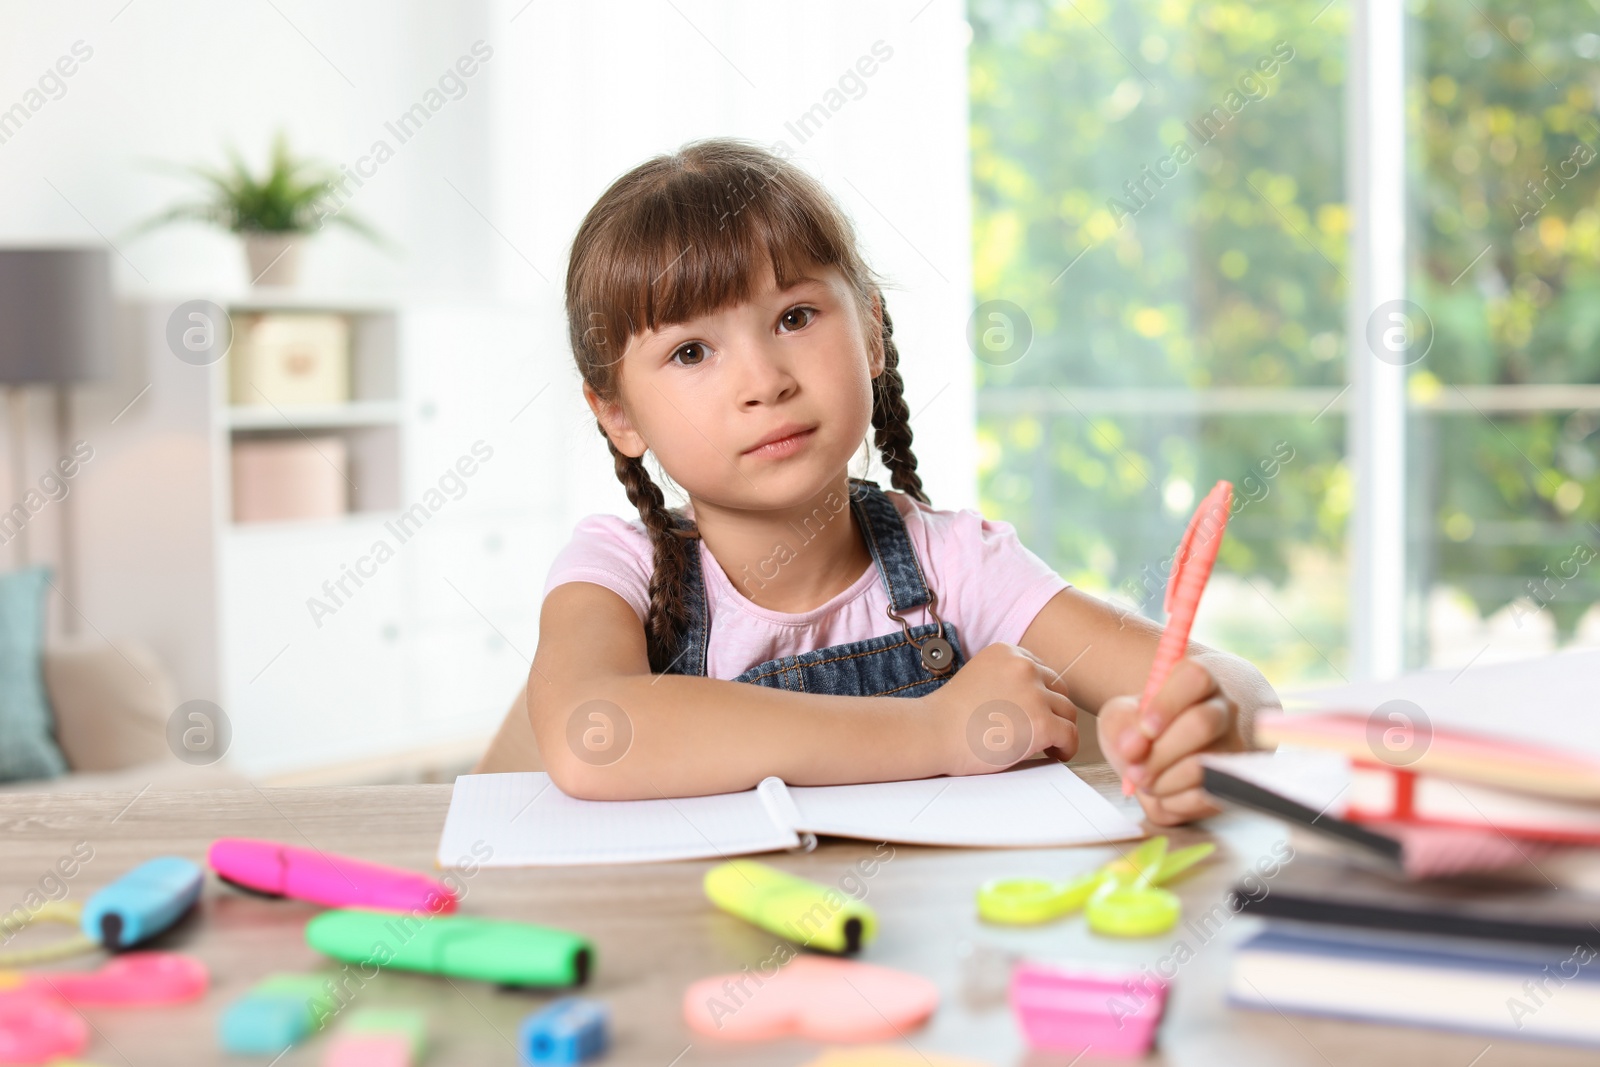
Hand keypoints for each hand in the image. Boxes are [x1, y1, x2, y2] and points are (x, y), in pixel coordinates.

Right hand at [921, 643, 1079, 776]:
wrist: (932, 734)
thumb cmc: (949, 716)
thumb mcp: (980, 676)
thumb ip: (1007, 678)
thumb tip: (1038, 696)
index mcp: (1007, 652)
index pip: (1041, 670)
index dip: (1039, 694)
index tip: (1031, 712)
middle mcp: (1023, 666)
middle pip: (1058, 688)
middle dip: (1051, 709)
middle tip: (1039, 729)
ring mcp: (1034, 694)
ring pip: (1067, 712)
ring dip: (1060, 728)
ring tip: (1048, 744)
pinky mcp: (1041, 723)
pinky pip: (1070, 735)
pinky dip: (1067, 747)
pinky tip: (1056, 754)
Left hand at [1096, 657, 1244, 825]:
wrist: (1147, 757)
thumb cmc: (1136, 729)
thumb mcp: (1118, 717)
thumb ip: (1121, 724)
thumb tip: (1134, 747)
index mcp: (1197, 682)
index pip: (1195, 678)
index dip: (1167, 704)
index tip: (1144, 729)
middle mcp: (1223, 711)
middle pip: (1202, 724)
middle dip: (1160, 753)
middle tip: (1133, 770)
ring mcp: (1231, 748)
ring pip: (1203, 766)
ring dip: (1162, 781)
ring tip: (1142, 780)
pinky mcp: (1230, 784)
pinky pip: (1203, 797)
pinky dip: (1172, 802)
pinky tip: (1161, 793)